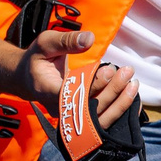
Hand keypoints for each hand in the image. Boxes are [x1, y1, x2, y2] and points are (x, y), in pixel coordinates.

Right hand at [13, 27, 136, 125]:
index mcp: (47, 90)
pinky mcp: (79, 120)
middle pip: (89, 108)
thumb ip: (66, 41)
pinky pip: (100, 121)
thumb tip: (89, 39)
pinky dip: (117, 111)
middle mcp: (58, 109)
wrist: (27, 79)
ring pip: (97, 120)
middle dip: (111, 91)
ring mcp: (69, 118)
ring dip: (118, 103)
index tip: (109, 69)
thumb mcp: (45, 44)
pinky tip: (132, 98)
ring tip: (133, 84)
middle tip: (127, 72)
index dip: (93, 85)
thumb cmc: (37, 59)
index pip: (73, 94)